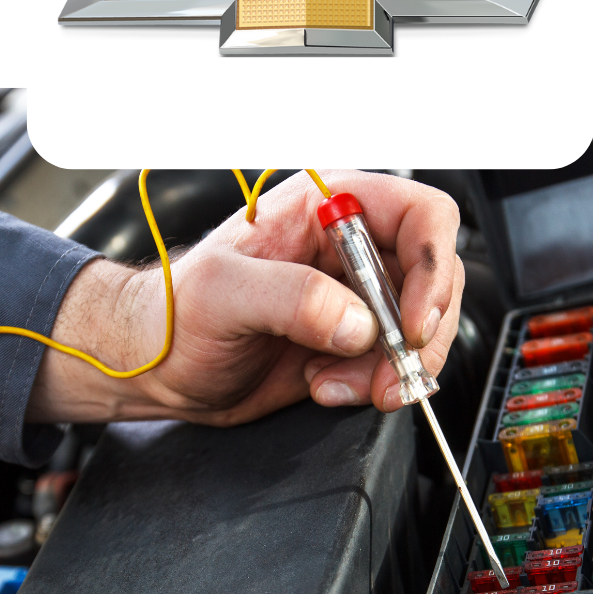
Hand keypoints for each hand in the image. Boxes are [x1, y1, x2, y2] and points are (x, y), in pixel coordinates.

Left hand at [26, 170, 464, 425]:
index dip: (431, 267)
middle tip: (385, 374)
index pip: (419, 215)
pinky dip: (373, 385)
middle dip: (417, 334)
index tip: (412, 322)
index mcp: (326, 208)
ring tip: (333, 383)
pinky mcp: (350, 341)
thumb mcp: (221, 293)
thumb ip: (290, 296)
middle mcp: (349, 248)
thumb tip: (357, 323)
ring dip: (392, 368)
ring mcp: (353, 297)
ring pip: (420, 328)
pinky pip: (393, 362)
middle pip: (433, 278)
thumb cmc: (175, 313)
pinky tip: (324, 385)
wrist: (159, 366)